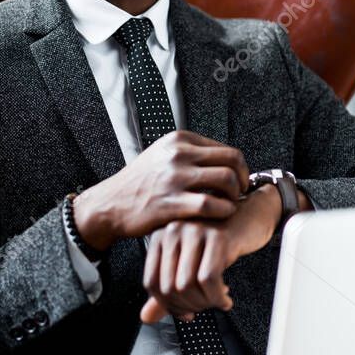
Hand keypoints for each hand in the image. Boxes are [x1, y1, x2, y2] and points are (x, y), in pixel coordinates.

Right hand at [72, 130, 249, 250]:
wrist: (111, 204)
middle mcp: (178, 154)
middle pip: (232, 160)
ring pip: (226, 179)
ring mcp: (174, 178)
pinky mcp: (171, 202)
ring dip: (235, 195)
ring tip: (230, 204)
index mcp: (179, 140)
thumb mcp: (163, 155)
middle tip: (241, 192)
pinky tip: (222, 214)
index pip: (225, 148)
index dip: (239, 166)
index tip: (239, 179)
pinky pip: (211, 204)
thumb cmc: (140, 182)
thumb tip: (225, 161)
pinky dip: (224, 210)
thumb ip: (191, 153)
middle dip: (243, 179)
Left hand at [139, 184, 282, 323]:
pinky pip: (209, 278)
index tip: (185, 312)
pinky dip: (217, 297)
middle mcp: (173, 230)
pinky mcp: (218, 237)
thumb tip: (147, 317)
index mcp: (161, 236)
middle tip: (204, 308)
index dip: (168, 305)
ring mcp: (195, 231)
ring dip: (204, 303)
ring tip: (216, 302)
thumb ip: (167, 290)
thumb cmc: (219, 240)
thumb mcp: (190, 264)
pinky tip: (225, 300)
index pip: (151, 282)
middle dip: (189, 307)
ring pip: (187, 285)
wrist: (250, 216)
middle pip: (169, 287)